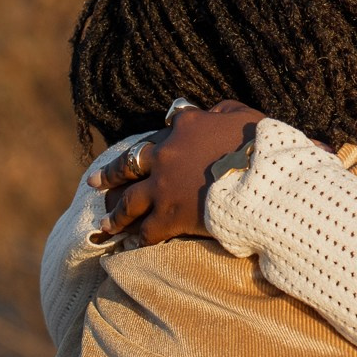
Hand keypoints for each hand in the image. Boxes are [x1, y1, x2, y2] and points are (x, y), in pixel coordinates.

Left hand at [90, 101, 264, 243]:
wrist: (263, 182)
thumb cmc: (261, 147)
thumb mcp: (244, 115)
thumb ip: (223, 111)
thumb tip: (212, 113)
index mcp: (187, 125)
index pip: (172, 125)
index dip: (168, 132)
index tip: (162, 137)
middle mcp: (166, 154)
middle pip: (129, 163)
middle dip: (111, 174)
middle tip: (93, 182)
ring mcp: (163, 186)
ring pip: (129, 201)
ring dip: (115, 213)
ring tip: (104, 223)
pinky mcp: (169, 216)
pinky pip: (147, 230)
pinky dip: (139, 238)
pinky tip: (132, 245)